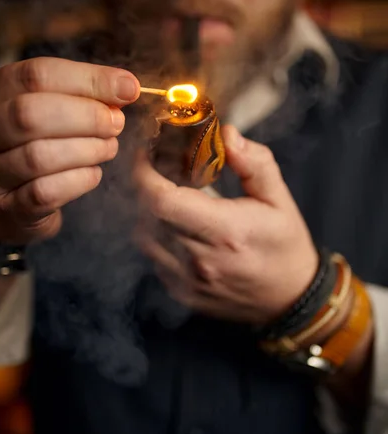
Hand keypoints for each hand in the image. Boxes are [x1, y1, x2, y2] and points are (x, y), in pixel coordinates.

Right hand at [0, 57, 138, 242]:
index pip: (36, 75)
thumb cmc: (37, 144)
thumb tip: (126, 87)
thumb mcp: (52, 109)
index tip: (127, 89)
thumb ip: (83, 94)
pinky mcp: (8, 208)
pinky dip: (80, 180)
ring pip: (38, 156)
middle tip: (116, 123)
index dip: (88, 79)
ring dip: (88, 149)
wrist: (11, 202)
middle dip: (87, 117)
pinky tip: (93, 173)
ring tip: (108, 147)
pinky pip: (45, 193)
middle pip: (30, 113)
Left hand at [134, 125, 317, 324]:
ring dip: (148, 212)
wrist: (289, 298)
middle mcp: (201, 260)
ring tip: (168, 196)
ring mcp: (188, 281)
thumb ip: (255, 163)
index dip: (143, 173)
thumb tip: (226, 134)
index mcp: (226, 231)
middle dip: (144, 186)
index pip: (163, 201)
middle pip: (147, 216)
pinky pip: (153, 258)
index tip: (145, 153)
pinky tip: (176, 226)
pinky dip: (156, 236)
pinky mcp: (181, 293)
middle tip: (156, 168)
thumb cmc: (285, 244)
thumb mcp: (280, 199)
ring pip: (144, 238)